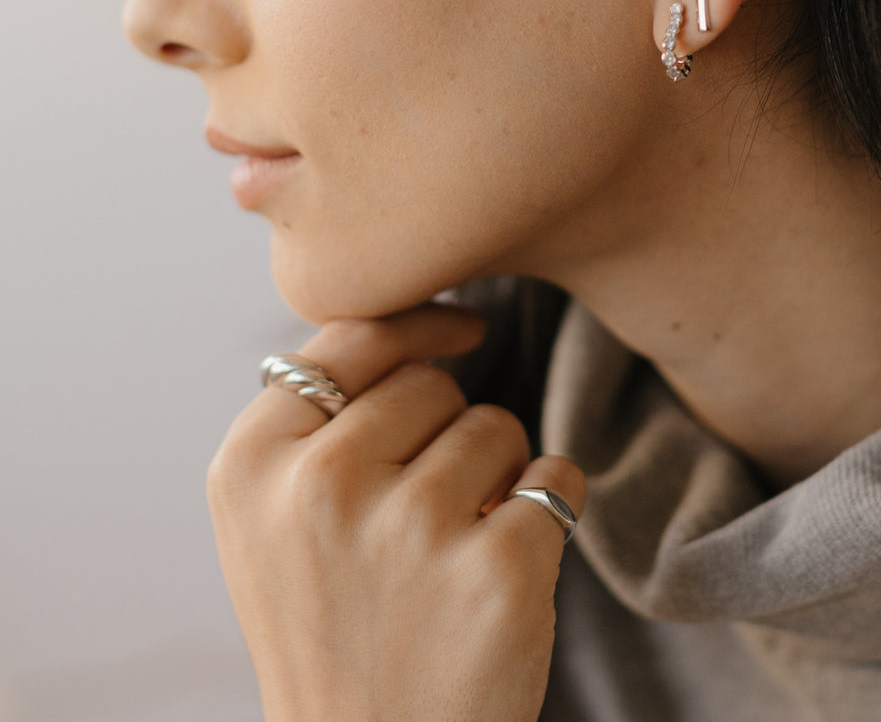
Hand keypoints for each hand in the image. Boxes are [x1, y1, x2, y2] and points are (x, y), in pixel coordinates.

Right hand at [206, 305, 585, 721]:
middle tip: (421, 520)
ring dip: (498, 474)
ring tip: (454, 553)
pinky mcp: (495, 571)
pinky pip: (558, 474)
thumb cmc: (333, 628)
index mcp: (252, 466)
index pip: (353, 338)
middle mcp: (320, 487)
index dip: (416, 326)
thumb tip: (419, 321)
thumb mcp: (272, 522)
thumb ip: (316, 421)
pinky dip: (552, 505)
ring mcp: (409, 529)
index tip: (463, 329)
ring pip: (495, 425)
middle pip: (431, 384)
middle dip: (445, 434)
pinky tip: (511, 564)